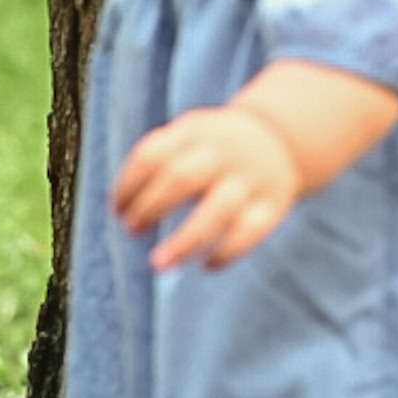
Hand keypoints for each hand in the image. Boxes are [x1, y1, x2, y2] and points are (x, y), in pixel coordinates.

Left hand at [113, 104, 302, 270]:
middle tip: (132, 230)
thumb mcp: (188, 135)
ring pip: (218, 210)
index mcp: (197, 132)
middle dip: (150, 207)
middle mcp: (225, 154)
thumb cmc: (214, 147)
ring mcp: (251, 179)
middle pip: (182, 178)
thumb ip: (157, 160)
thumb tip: (121, 208)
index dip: (128, 185)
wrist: (280, 138)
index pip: (153, 155)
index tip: (118, 210)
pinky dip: (227, 252)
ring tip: (158, 264)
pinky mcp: (272, 205)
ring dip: (184, 240)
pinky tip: (206, 265)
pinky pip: (250, 232)